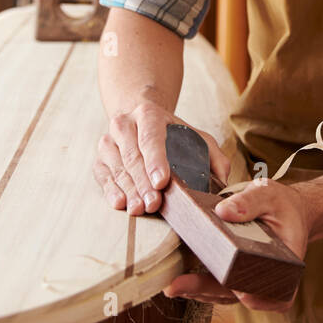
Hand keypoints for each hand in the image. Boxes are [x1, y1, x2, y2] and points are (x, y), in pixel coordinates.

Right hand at [92, 101, 230, 215]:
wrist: (139, 120)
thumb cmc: (171, 134)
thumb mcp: (195, 137)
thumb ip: (213, 155)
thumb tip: (223, 179)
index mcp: (148, 114)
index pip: (151, 138)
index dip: (156, 160)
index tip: (162, 182)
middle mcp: (124, 124)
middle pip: (133, 157)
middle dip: (144, 183)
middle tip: (154, 204)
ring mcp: (108, 141)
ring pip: (117, 168)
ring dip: (129, 191)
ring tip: (140, 209)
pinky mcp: (99, 159)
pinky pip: (103, 176)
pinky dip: (111, 190)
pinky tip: (121, 203)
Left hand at [162, 179, 309, 311]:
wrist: (286, 211)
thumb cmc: (281, 204)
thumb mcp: (270, 195)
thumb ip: (250, 202)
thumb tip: (223, 211)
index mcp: (287, 264)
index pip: (275, 293)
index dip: (257, 296)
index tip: (237, 291)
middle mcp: (269, 279)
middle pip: (240, 295)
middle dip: (208, 291)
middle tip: (178, 286)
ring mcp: (250, 281)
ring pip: (225, 295)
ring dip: (199, 291)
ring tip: (173, 285)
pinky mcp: (235, 277)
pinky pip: (218, 287)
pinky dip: (200, 285)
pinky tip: (180, 281)